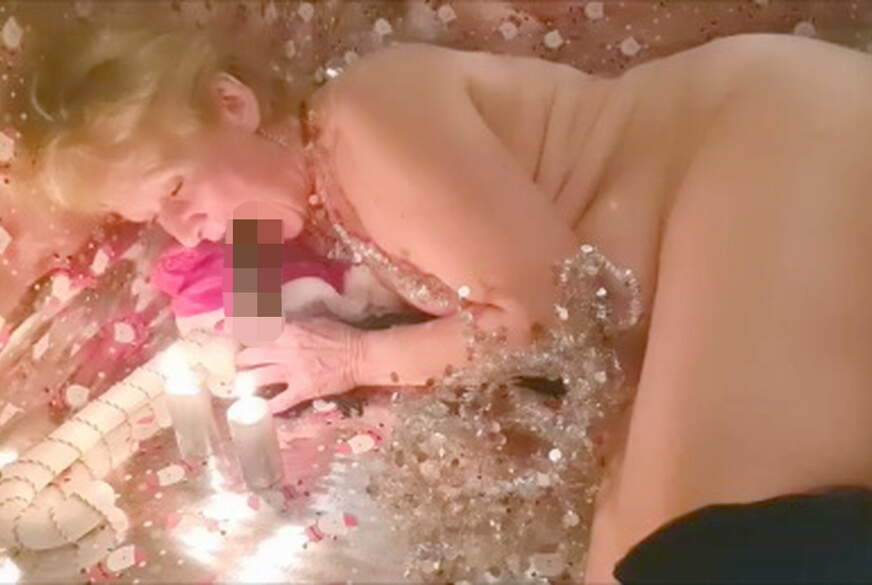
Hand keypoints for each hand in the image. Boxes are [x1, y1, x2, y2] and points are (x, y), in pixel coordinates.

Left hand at [235, 318, 362, 413]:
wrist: (361, 356)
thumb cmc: (341, 336)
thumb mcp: (315, 321)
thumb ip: (293, 324)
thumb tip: (277, 322)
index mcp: (288, 329)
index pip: (254, 326)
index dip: (233, 328)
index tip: (220, 329)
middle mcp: (285, 349)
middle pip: (249, 354)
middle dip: (239, 359)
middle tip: (236, 363)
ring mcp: (292, 371)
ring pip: (257, 377)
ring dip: (246, 382)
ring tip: (241, 385)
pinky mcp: (302, 389)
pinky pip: (279, 401)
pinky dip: (267, 407)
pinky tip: (257, 411)